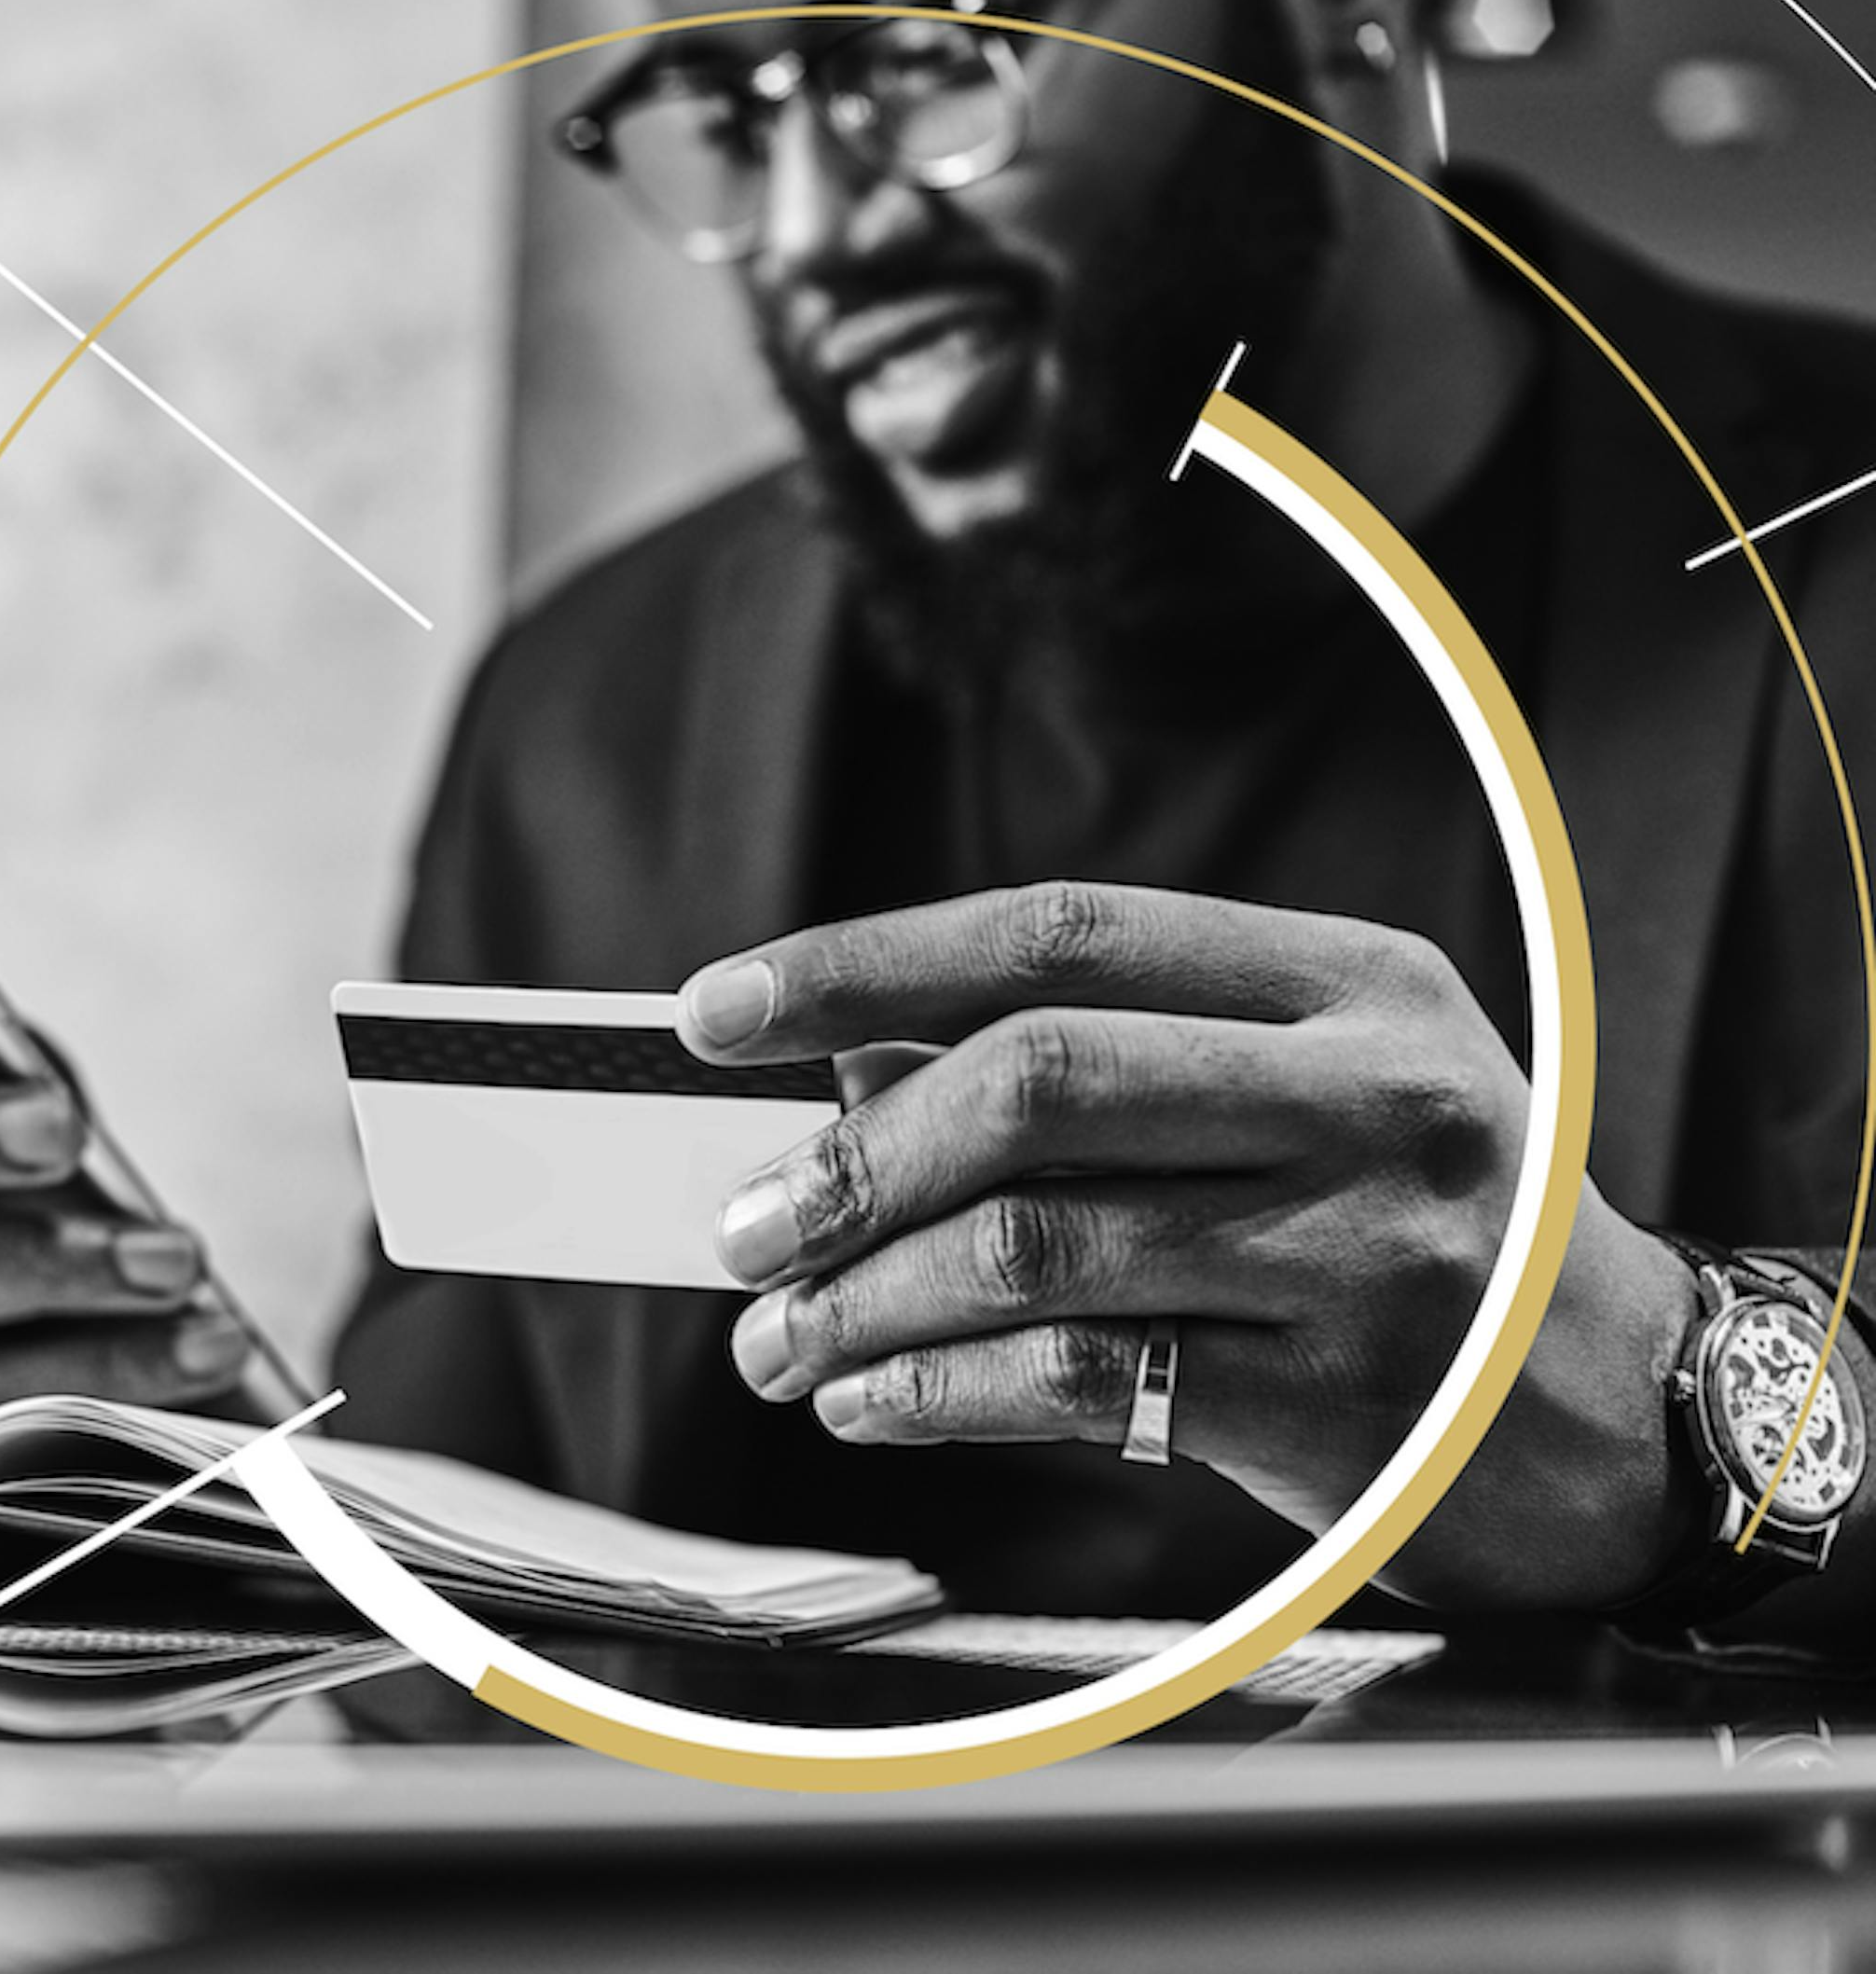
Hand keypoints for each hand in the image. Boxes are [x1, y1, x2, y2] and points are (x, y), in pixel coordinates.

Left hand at [678, 881, 1701, 1611]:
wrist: (1618, 1403)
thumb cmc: (1417, 1221)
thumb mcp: (1303, 1092)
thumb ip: (1103, 1067)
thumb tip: (848, 1076)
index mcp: (1349, 982)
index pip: (1061, 935)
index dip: (865, 964)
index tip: (720, 1009)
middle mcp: (1371, 1096)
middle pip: (1038, 1083)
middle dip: (851, 1158)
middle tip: (741, 1223)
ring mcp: (1366, 1250)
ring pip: (1036, 1247)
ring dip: (861, 1297)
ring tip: (775, 1333)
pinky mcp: (1336, 1403)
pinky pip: (1071, 1381)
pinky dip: (930, 1389)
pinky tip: (866, 1396)